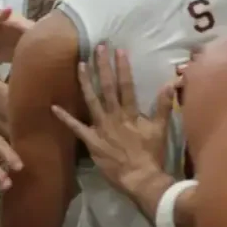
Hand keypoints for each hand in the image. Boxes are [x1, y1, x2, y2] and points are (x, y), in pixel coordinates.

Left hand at [51, 44, 175, 193]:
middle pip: (107, 87)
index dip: (122, 67)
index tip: (119, 50)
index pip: (126, 85)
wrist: (140, 178)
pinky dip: (65, 117)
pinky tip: (54, 107)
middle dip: (102, 66)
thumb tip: (172, 83)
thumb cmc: (151, 154)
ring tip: (80, 65)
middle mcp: (114, 116)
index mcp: (131, 113)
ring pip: (91, 100)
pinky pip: (76, 128)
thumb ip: (164, 105)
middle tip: (98, 48)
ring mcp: (101, 128)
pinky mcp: (91, 141)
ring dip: (85, 82)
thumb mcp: (161, 129)